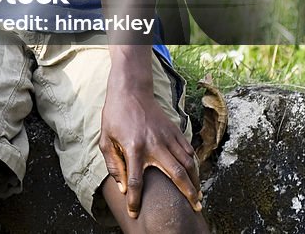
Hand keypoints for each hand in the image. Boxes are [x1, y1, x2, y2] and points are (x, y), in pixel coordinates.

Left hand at [99, 75, 201, 218]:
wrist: (130, 90)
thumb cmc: (115, 116)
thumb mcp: (105, 139)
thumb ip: (113, 164)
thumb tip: (123, 187)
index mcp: (134, 148)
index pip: (136, 181)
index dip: (135, 200)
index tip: (135, 212)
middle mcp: (154, 144)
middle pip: (177, 174)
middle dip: (188, 194)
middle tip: (195, 208)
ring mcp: (167, 137)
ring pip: (188, 163)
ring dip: (195, 181)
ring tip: (198, 195)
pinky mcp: (175, 130)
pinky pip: (188, 150)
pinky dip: (194, 164)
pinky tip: (194, 174)